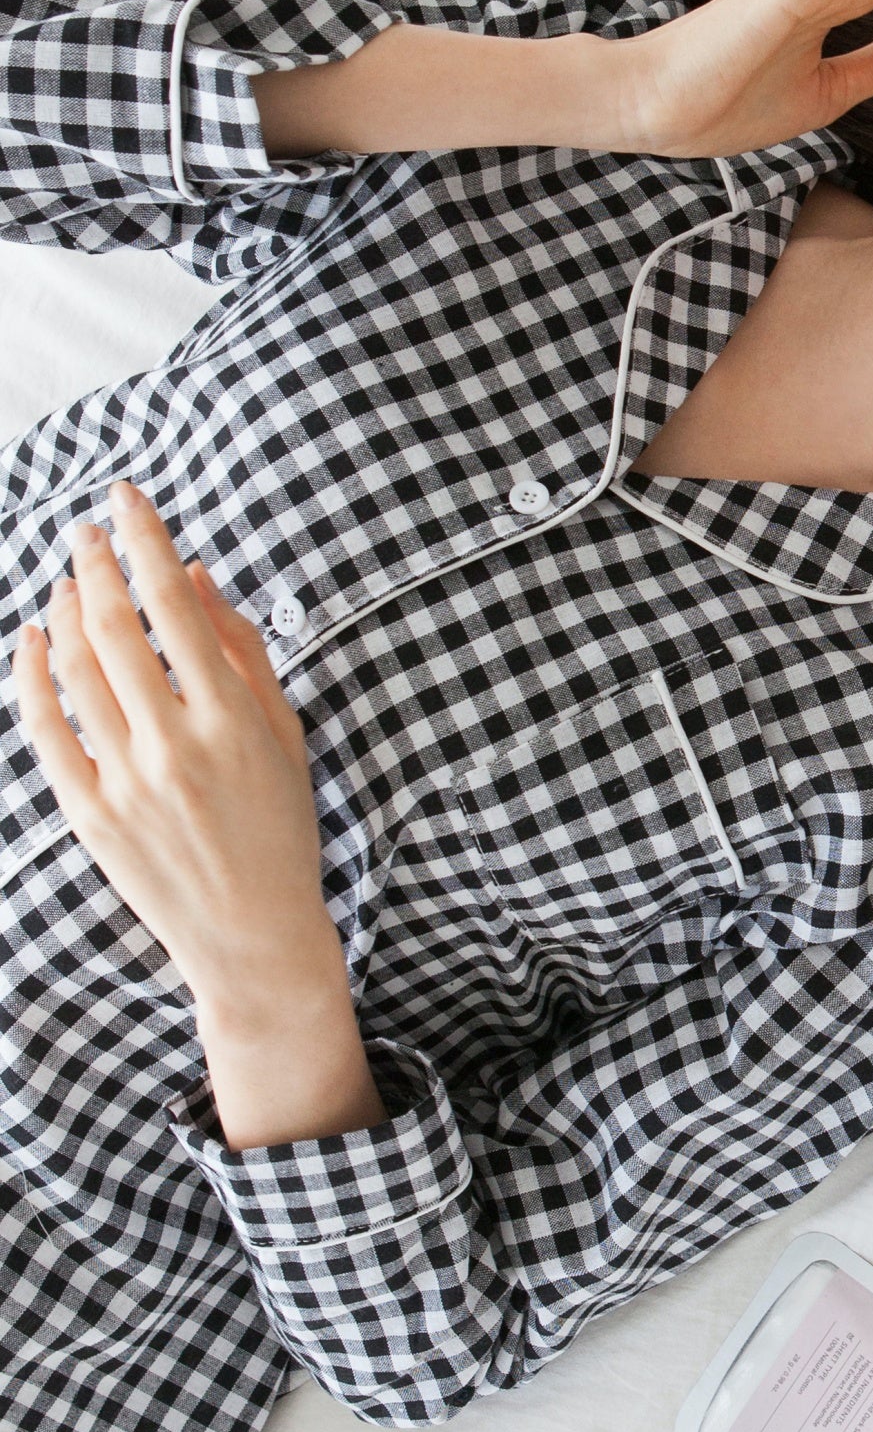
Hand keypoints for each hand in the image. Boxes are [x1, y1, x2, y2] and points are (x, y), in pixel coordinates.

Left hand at [12, 484, 383, 1147]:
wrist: (252, 933)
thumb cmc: (280, 826)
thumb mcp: (283, 731)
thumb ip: (240, 649)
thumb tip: (193, 575)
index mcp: (232, 719)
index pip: (173, 606)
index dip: (145, 542)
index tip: (126, 498)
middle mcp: (174, 746)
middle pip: (113, 629)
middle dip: (94, 565)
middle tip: (88, 533)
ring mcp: (126, 782)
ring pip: (74, 672)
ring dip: (62, 611)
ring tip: (65, 580)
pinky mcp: (89, 815)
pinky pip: (45, 730)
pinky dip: (31, 676)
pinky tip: (31, 641)